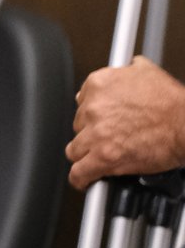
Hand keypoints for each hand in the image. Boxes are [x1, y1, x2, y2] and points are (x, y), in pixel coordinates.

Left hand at [67, 55, 184, 188]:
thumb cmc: (172, 103)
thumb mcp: (147, 72)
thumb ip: (127, 71)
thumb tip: (125, 69)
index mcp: (99, 84)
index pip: (81, 100)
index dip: (93, 113)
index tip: (99, 119)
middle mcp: (93, 107)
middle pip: (78, 125)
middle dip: (92, 132)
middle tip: (109, 137)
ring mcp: (96, 133)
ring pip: (75, 149)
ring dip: (86, 154)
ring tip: (97, 157)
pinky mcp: (103, 157)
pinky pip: (79, 172)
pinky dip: (81, 178)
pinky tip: (85, 179)